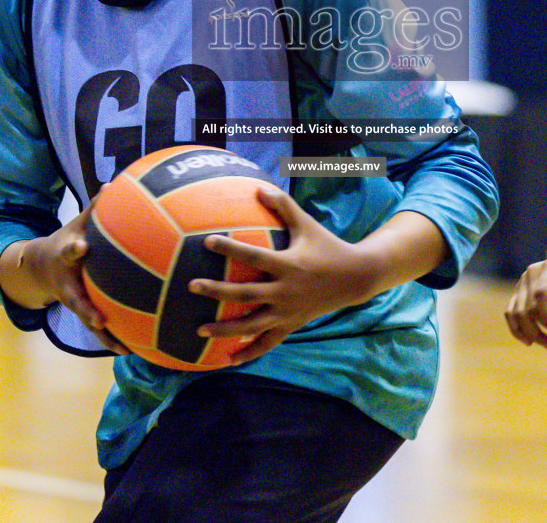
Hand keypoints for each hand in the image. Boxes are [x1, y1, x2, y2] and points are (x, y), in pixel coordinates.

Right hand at [15, 205, 129, 355]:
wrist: (40, 267)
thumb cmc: (67, 241)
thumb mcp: (76, 224)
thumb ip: (94, 207)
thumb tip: (113, 183)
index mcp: (65, 256)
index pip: (69, 250)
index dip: (74, 248)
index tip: (81, 247)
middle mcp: (67, 283)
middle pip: (75, 298)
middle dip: (85, 309)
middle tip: (98, 320)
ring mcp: (73, 301)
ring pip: (87, 321)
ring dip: (104, 335)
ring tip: (123, 348)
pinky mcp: (81, 312)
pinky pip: (98, 329)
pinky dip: (112, 340)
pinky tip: (132, 350)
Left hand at [188, 186, 374, 365]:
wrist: (355, 278)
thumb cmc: (326, 246)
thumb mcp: (306, 224)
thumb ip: (283, 206)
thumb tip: (257, 187)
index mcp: (288, 265)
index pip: (255, 256)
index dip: (231, 248)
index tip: (206, 241)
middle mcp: (286, 291)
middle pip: (246, 294)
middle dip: (217, 291)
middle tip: (192, 286)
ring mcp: (288, 312)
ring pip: (252, 325)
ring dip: (225, 330)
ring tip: (199, 331)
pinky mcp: (291, 325)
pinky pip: (267, 342)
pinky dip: (248, 353)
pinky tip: (227, 360)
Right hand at [504, 246, 546, 350]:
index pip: (540, 294)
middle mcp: (530, 275)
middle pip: (527, 308)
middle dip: (540, 331)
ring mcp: (521, 283)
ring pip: (516, 313)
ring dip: (530, 334)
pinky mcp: (518, 292)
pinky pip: (510, 312)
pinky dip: (517, 329)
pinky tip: (530, 341)